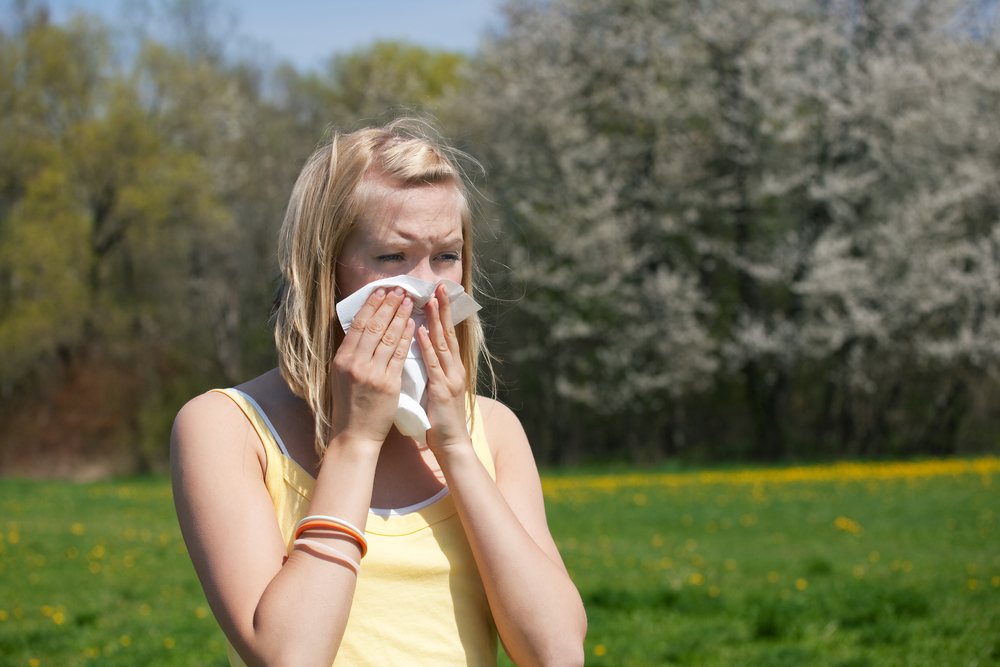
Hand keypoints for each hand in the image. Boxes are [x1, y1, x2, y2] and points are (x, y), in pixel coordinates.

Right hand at [329, 287, 414, 448]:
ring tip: (409, 301)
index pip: (357, 325)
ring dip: (400, 316)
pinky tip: (413, 325)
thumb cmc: (349, 405)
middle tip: (399, 289)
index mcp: (342, 359)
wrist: (355, 434)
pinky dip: (406, 337)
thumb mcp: (341, 376)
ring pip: (388, 337)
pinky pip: (399, 355)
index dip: (370, 305)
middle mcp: (355, 364)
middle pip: (374, 326)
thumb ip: (350, 354)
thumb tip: (360, 329)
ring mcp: (372, 374)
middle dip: (388, 305)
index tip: (380, 291)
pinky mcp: (388, 384)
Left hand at [417, 283, 471, 451]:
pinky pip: (434, 365)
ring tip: (431, 300)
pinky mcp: (442, 390)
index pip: (447, 334)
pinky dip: (428, 347)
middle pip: (449, 332)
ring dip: (437, 321)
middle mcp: (454, 369)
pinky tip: (422, 332)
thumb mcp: (436, 388)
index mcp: (451, 368)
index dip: (443, 313)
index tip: (437, 292)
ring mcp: (450, 378)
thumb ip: (430, 370)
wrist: (452, 444)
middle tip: (440, 285)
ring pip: (443, 344)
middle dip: (443, 308)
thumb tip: (417, 352)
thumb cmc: (440, 418)